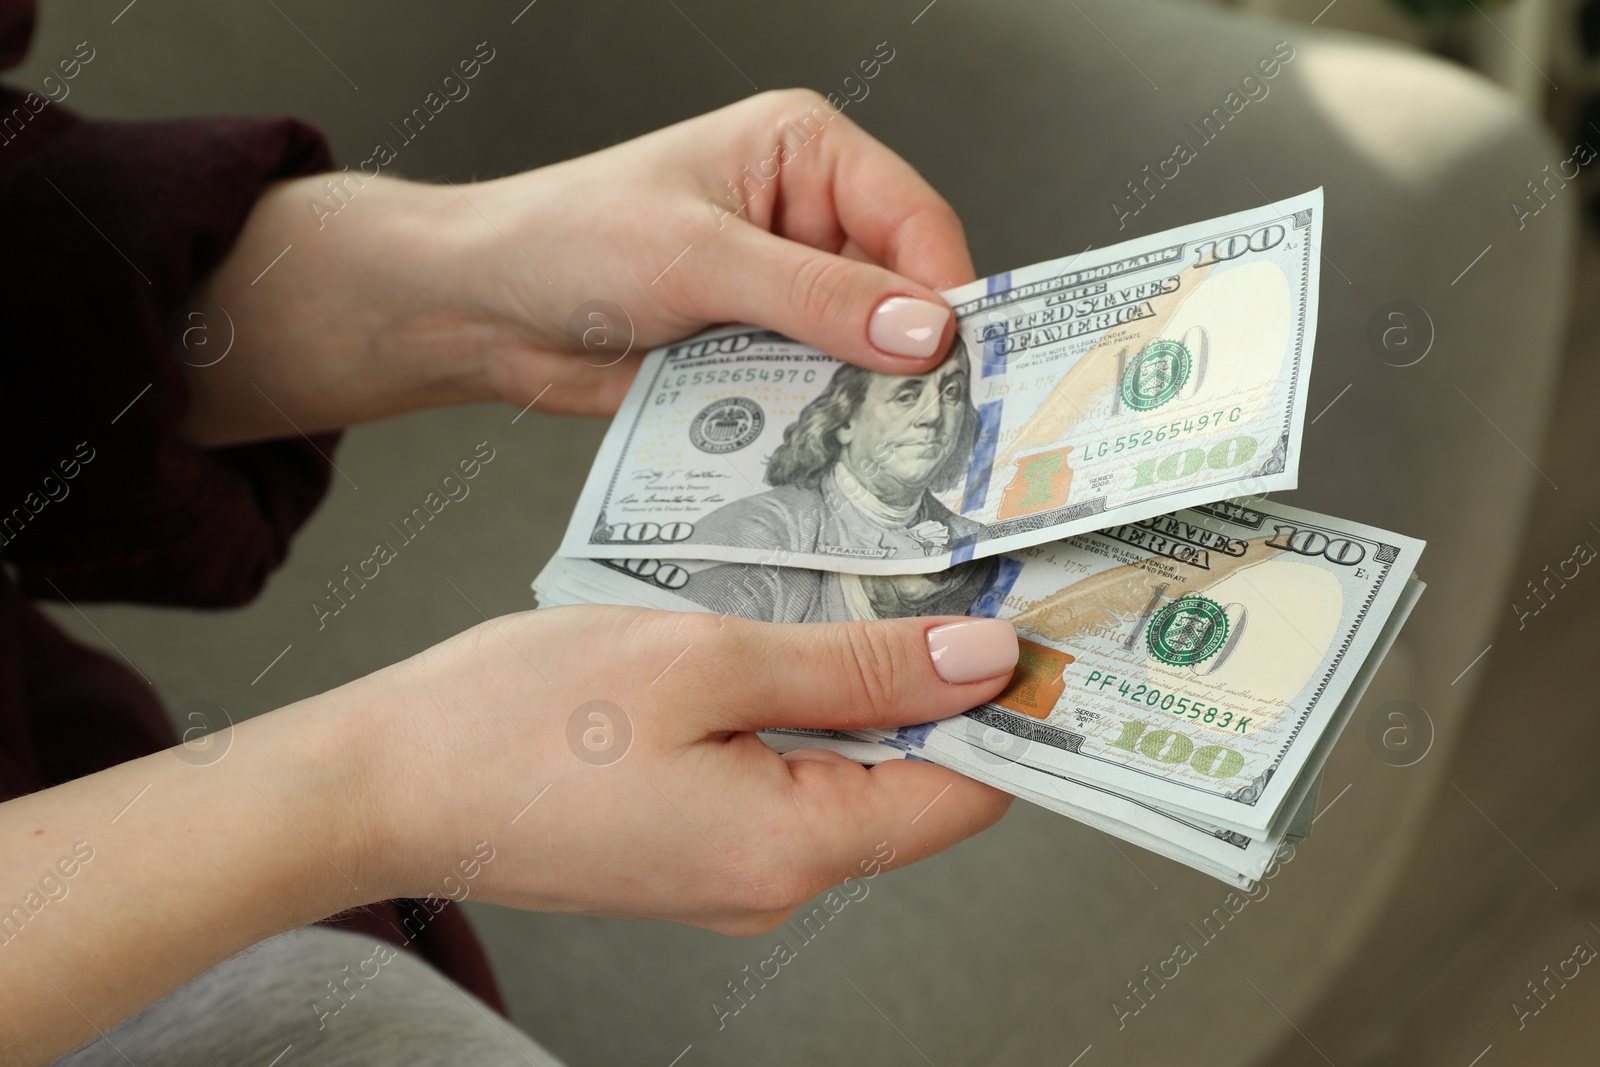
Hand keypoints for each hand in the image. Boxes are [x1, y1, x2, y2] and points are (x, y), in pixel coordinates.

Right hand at [344, 607, 1016, 933]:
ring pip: (846, 771)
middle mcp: (774, 880)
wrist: (381, 783)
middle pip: (912, 781)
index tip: (1040, 624)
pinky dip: (801, 706)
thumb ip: (855, 664)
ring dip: (864, 685)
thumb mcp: (707, 659)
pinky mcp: (692, 841)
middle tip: (956, 575)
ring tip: (866, 590)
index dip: (1012, 708)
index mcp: (794, 848)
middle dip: (939, 682)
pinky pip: (783, 774)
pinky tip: (784, 637)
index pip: (965, 791)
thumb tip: (978, 659)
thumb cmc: (516, 720)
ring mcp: (730, 870)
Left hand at [456, 88, 977, 415]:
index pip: (913, 218)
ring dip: (866, 397)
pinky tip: (830, 453)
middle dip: (910, 355)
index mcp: (804, 152)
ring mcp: (786, 289)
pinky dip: (824, 422)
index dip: (944, 290)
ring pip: (865, 350)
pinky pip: (818, 390)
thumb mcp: (700, 259)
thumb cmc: (568, 240)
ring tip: (880, 446)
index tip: (959, 365)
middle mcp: (807, 215)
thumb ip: (816, 297)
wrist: (484, 307)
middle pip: (901, 289)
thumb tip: (923, 331)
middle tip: (933, 423)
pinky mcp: (761, 350)